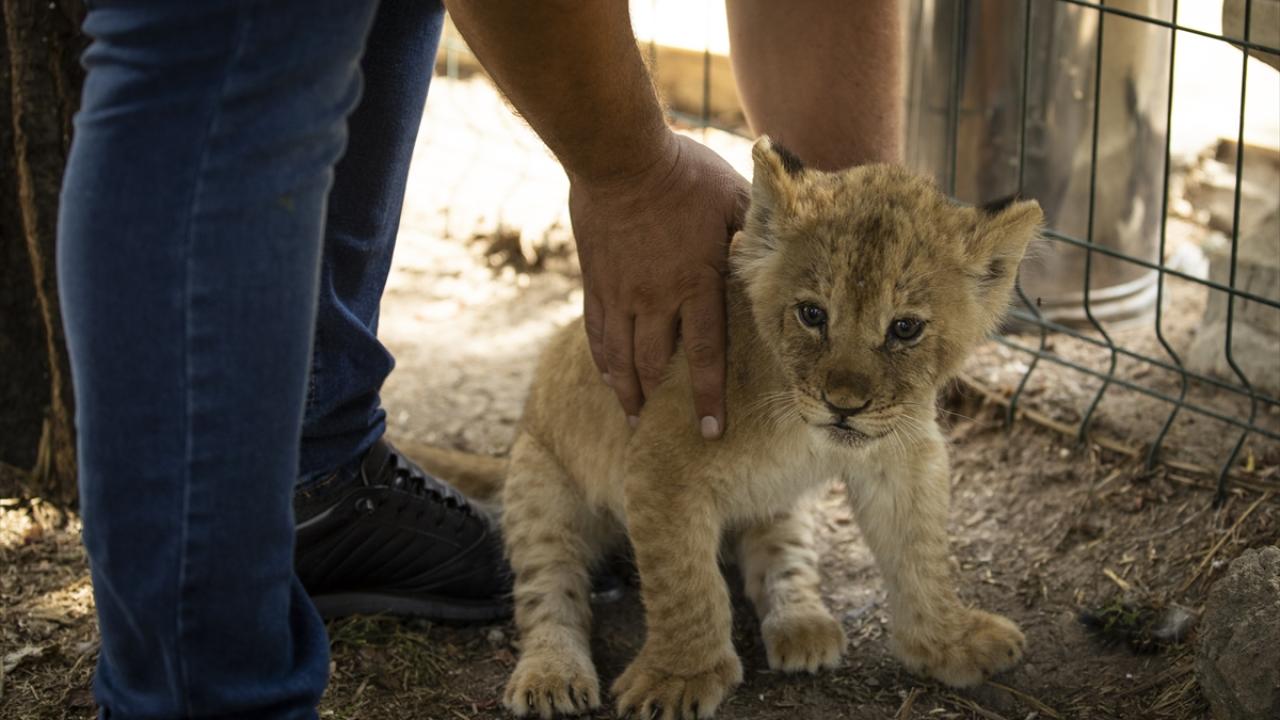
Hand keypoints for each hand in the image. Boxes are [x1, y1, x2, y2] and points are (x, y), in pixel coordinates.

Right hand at [569, 133, 748, 438]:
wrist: (619, 156)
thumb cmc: (685, 172)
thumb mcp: (733, 199)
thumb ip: (756, 233)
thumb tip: (787, 248)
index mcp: (696, 283)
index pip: (706, 354)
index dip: (708, 396)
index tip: (710, 430)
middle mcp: (656, 297)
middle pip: (657, 365)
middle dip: (664, 403)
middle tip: (667, 433)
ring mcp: (621, 292)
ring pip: (621, 358)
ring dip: (629, 392)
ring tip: (634, 418)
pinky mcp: (596, 282)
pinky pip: (597, 333)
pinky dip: (604, 362)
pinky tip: (611, 378)